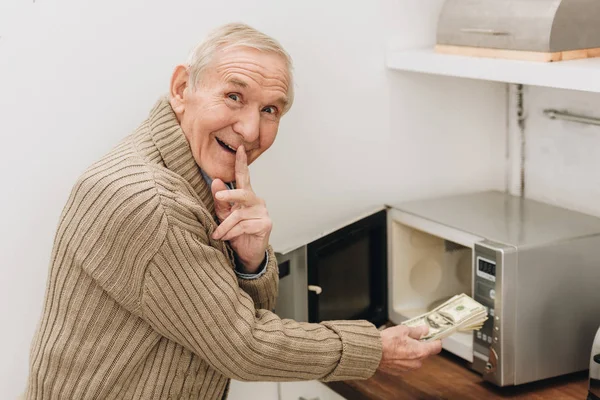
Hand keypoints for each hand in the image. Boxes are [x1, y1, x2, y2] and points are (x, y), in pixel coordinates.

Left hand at [211, 146, 271, 272]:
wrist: (246, 254)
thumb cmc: (236, 233)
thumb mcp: (224, 216)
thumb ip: (220, 200)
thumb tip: (216, 182)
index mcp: (246, 196)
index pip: (244, 176)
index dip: (241, 162)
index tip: (239, 148)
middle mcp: (256, 201)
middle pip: (243, 193)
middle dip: (230, 195)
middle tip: (218, 196)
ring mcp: (262, 212)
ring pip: (239, 215)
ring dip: (225, 226)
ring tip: (217, 234)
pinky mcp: (265, 224)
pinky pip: (243, 226)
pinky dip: (232, 233)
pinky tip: (227, 238)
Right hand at [377, 325, 441, 374]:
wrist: (372, 352)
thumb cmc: (387, 341)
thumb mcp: (403, 330)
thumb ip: (417, 331)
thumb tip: (425, 330)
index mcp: (420, 351)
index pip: (437, 347)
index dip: (436, 339)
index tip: (434, 335)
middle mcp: (417, 362)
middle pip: (425, 352)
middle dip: (420, 345)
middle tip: (412, 336)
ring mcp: (408, 368)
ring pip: (415, 358)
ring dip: (411, 351)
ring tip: (400, 343)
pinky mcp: (400, 371)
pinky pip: (406, 363)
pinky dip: (403, 358)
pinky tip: (395, 350)